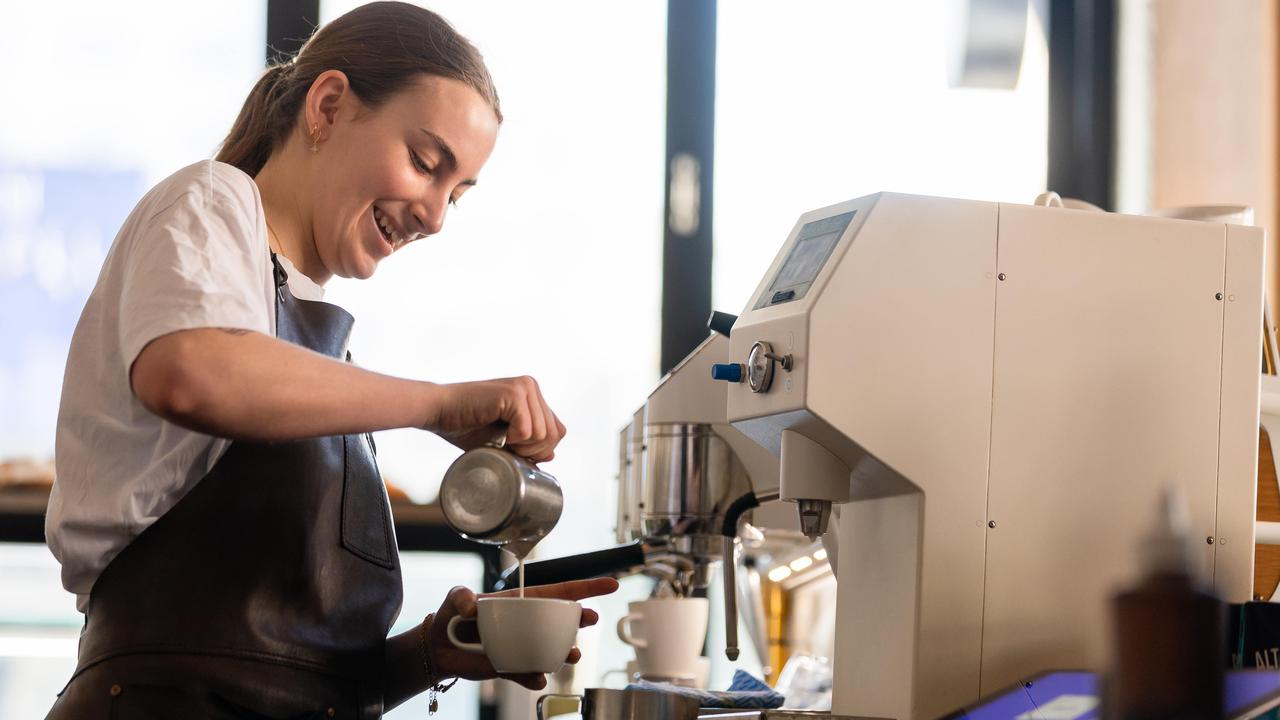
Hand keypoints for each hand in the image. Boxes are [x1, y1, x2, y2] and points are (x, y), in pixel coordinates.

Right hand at [422, 376, 565, 462]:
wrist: (437, 411)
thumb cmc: (466, 426)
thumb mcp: (503, 439)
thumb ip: (528, 443)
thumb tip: (551, 456)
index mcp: (532, 394)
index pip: (557, 430)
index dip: (539, 450)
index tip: (515, 450)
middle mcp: (531, 386)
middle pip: (554, 434)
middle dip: (532, 451)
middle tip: (506, 447)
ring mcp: (524, 387)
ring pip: (544, 434)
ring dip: (521, 447)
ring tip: (500, 439)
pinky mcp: (513, 393)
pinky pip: (528, 431)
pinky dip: (512, 440)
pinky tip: (495, 432)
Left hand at [425, 577, 619, 689]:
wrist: (438, 648)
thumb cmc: (451, 616)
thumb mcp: (455, 598)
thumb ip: (462, 595)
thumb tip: (472, 605)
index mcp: (522, 601)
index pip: (559, 592)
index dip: (585, 588)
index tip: (610, 585)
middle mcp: (528, 623)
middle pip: (563, 620)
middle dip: (582, 620)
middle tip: (591, 620)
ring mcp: (522, 645)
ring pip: (553, 649)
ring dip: (566, 653)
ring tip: (571, 656)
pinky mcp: (512, 666)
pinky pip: (529, 673)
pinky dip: (535, 677)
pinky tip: (536, 678)